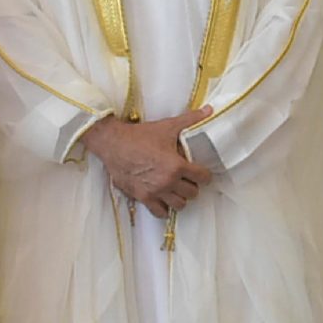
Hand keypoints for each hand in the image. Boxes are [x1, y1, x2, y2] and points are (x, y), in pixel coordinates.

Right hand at [83, 108, 215, 217]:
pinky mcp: (142, 197)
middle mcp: (167, 182)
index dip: (205, 174)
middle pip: (192, 193)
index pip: (203, 177)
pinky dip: (164, 208)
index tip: (202, 172)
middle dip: (193, 185)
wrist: (113, 144)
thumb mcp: (168, 126)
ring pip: (179, 205)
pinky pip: (159, 212)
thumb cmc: (140, 135)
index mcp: (176, 165)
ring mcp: (155, 192)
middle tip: (188, 179)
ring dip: (180, 198)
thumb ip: (191, 119)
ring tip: (177, 189)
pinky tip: (164, 199)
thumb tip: (209, 110)